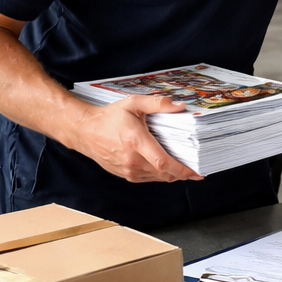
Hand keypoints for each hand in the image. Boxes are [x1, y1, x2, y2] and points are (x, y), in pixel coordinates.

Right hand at [70, 95, 203, 182]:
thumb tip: (180, 106)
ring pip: (157, 178)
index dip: (182, 170)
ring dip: (171, 175)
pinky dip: (158, 175)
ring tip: (182, 167)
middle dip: (182, 174)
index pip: (163, 163)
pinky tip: (164, 167)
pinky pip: (147, 178)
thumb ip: (158, 104)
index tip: (197, 173)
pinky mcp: (124, 174)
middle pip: (164, 174)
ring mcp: (127, 170)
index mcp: (136, 142)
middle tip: (195, 169)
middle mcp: (132, 160)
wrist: (84, 131)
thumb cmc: (109, 117)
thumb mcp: (133, 103)